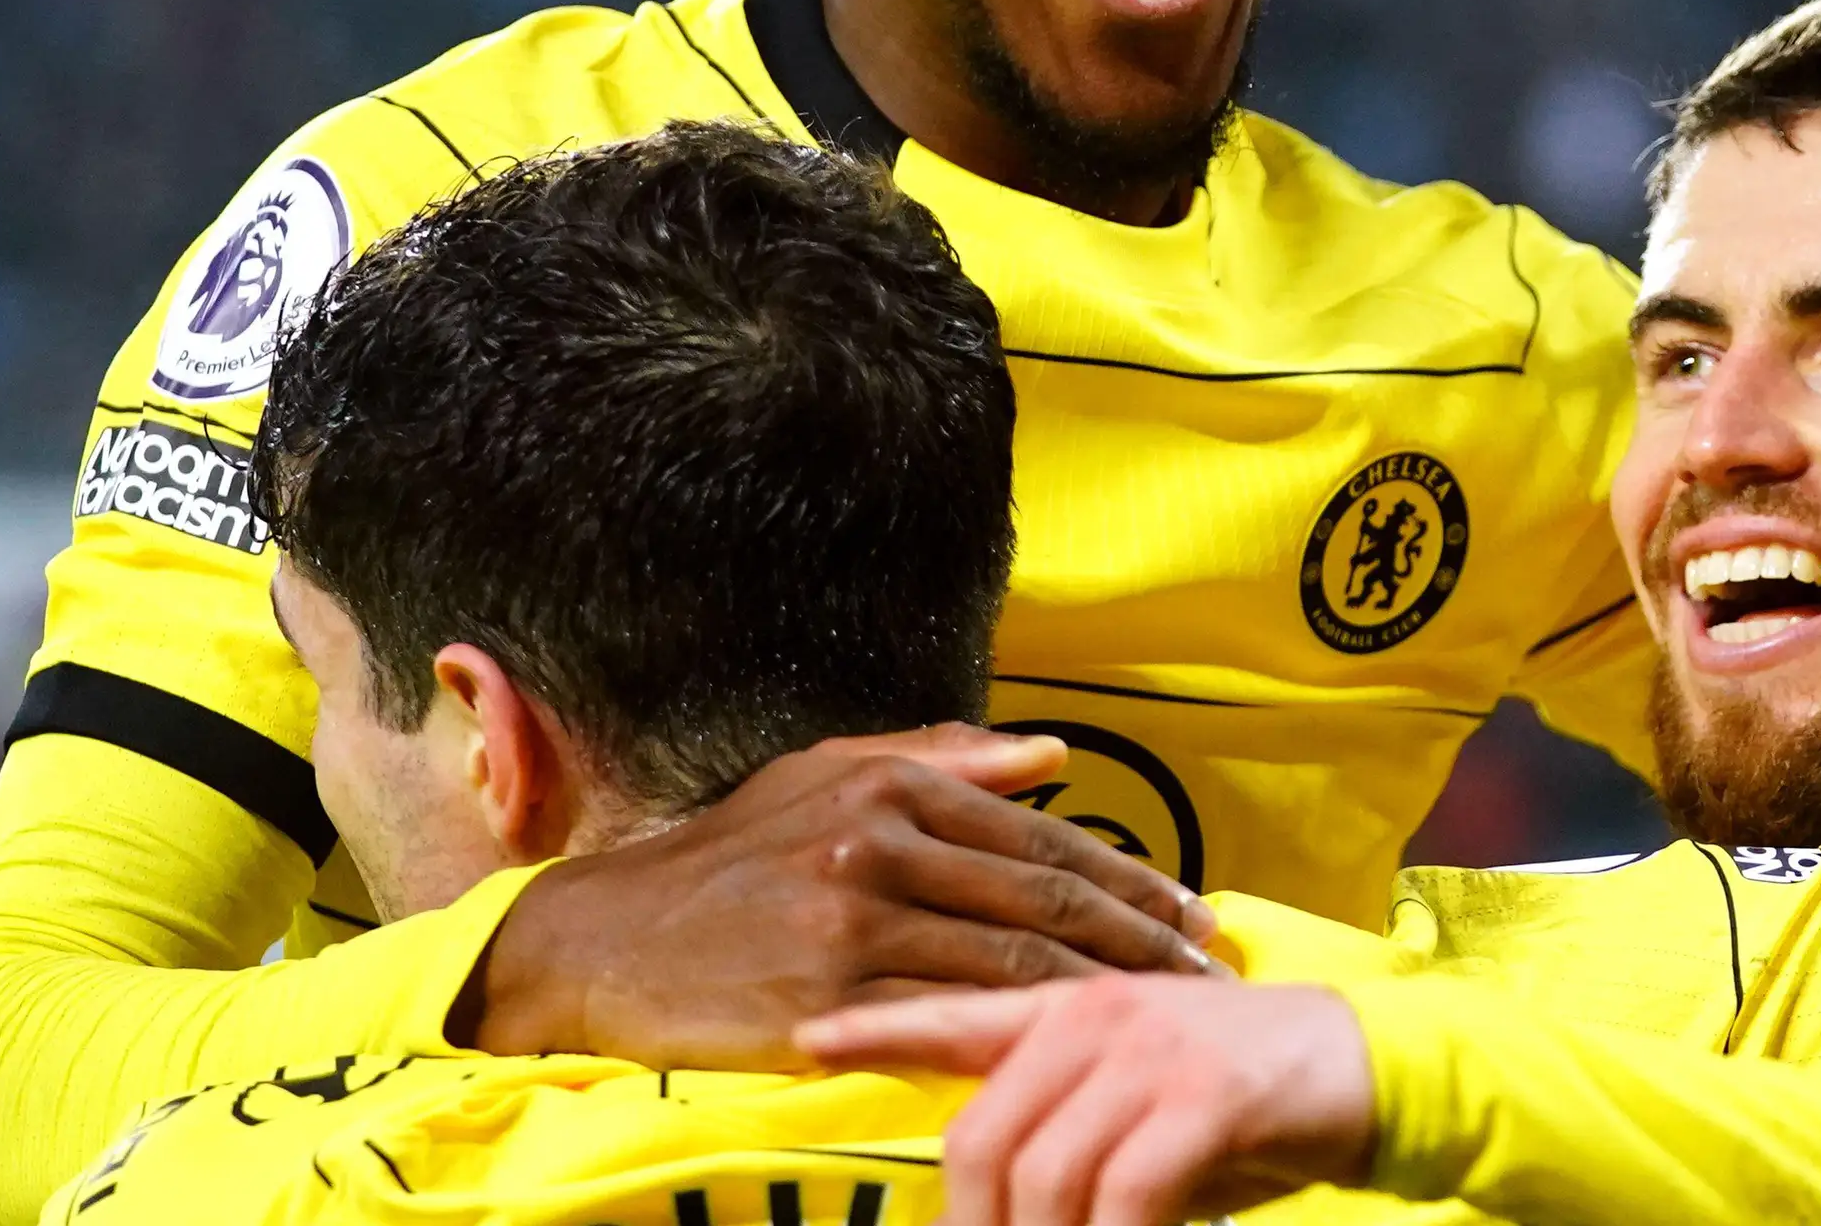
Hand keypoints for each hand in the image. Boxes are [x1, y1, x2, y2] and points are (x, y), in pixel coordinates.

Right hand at [464, 726, 1221, 1064]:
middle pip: (1048, 899)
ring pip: (1014, 964)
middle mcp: (879, 843)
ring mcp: (853, 926)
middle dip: (1146, 941)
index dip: (1133, 880)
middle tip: (1213, 977)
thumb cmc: (726, 859)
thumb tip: (1054, 757)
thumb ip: (945, 761)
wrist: (606, 939)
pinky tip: (1072, 1063)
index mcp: (891, 785)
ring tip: (1168, 1027)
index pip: (1045, 839)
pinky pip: (948, 1026)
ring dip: (1105, 998)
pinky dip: (1020, 1042)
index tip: (1197, 915)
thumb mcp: (825, 780)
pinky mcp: (828, 1004)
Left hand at [800, 975, 1375, 1225]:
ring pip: (1046, 1179)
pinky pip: (1126, 1197)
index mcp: (1073, 1008)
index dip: (879, 1030)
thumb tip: (1001, 1200)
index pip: (955, 1015)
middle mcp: (1099, 1017)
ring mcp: (1152, 1052)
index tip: (806, 1039)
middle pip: (984, 1140)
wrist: (1369, 1066)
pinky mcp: (1206, 1095)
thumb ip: (1069, 1120)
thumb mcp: (1142, 1093)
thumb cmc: (1247, 1097)